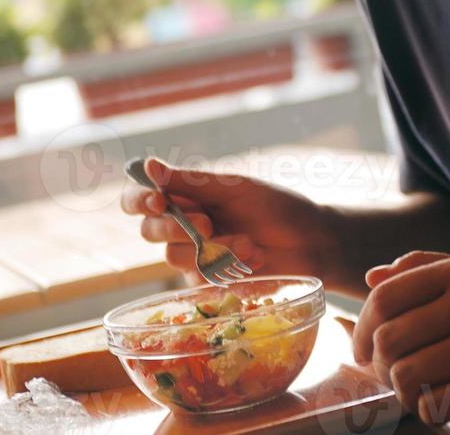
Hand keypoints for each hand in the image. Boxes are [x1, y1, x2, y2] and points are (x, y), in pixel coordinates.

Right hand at [121, 157, 335, 284]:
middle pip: (148, 231)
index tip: (157, 201)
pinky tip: (254, 258)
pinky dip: (227, 266)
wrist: (310, 242)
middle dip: (174, 228)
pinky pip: (197, 278)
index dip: (139, 200)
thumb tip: (148, 165)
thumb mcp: (234, 188)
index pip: (141, 199)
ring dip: (213, 248)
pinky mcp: (207, 284)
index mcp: (185, 196)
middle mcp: (182, 226)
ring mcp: (194, 256)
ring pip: (174, 256)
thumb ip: (190, 181)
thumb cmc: (274, 206)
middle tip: (208, 224)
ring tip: (249, 243)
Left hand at [353, 250, 449, 427]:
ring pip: (407, 374)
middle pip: (390, 338)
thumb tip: (371, 279)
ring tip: (409, 389)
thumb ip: (422, 269)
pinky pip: (436, 404)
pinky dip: (426, 410)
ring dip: (399, 389)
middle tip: (383, 372)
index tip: (361, 345)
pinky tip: (435, 403)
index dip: (362, 324)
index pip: (387, 296)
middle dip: (376, 362)